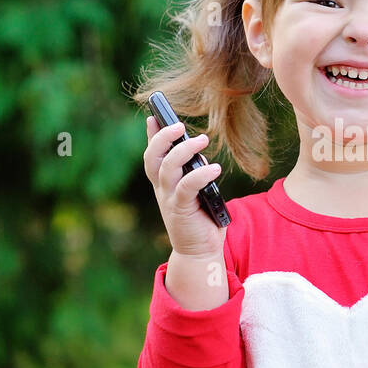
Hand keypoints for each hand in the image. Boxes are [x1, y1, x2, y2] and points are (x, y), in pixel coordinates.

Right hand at [143, 115, 225, 257]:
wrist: (199, 251)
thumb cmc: (200, 217)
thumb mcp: (195, 189)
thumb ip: (193, 170)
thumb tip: (197, 152)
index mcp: (163, 182)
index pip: (153, 154)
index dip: (152, 136)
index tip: (153, 116)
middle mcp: (161, 188)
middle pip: (153, 157)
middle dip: (163, 137)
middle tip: (179, 125)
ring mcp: (168, 199)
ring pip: (168, 168)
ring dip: (183, 150)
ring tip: (202, 140)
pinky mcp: (181, 209)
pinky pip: (187, 186)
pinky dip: (200, 175)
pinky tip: (214, 168)